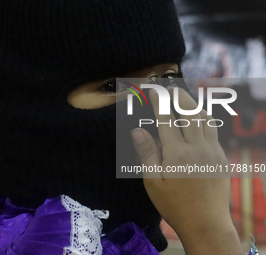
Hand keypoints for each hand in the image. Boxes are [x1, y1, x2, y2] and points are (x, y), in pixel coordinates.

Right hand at [131, 88, 241, 254]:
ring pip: (205, 118)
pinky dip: (203, 120)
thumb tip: (137, 130)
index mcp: (177, 154)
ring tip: (183, 100)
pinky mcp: (222, 157)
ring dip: (193, 104)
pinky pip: (213, 131)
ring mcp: (213, 151)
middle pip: (189, 112)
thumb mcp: (153, 182)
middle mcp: (197, 148)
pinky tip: (195, 122)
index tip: (153, 90)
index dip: (159, 101)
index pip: (167, 119)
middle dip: (178, 96)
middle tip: (168, 89)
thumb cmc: (174, 205)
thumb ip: (146, 153)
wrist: (206, 223)